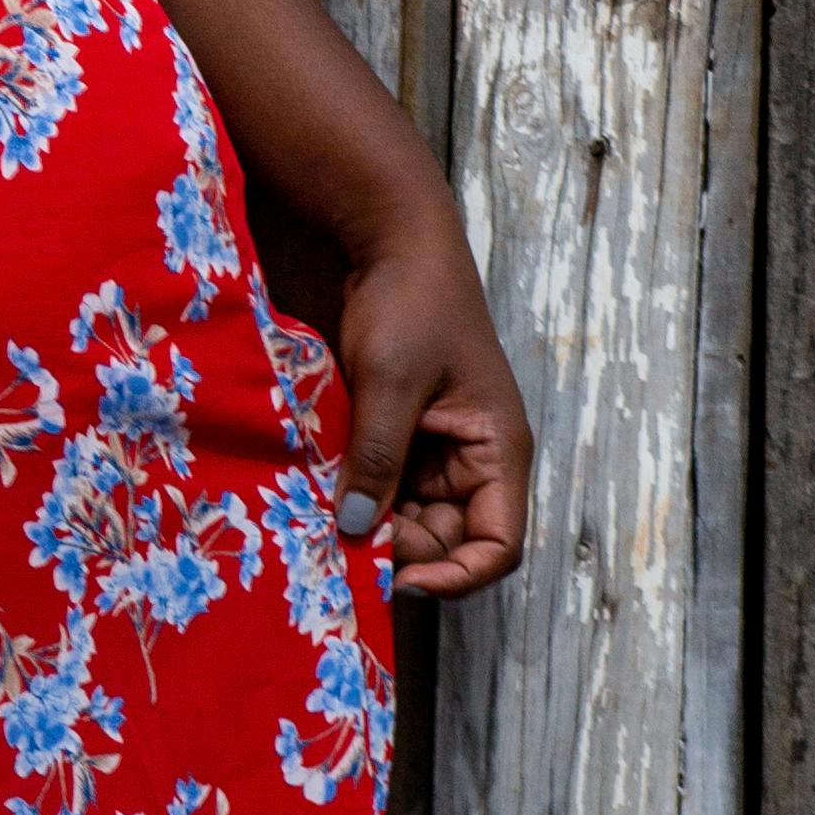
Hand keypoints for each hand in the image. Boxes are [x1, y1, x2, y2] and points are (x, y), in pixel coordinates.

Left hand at [331, 195, 531, 601]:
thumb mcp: (392, 380)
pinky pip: (378, 487)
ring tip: (321, 521)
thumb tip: (357, 531)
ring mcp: (432, 449)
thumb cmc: (410, 300)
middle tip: (339, 542)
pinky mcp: (394, 435)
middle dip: (399, 551)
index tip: (398, 577)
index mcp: (497, 450)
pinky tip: (316, 495)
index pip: (498, 545)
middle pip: (445, 542)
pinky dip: (351, 496)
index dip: (456, 575)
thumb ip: (377, 457)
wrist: (387, 237)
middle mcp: (470, 460)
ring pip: (406, 519)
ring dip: (368, 525)